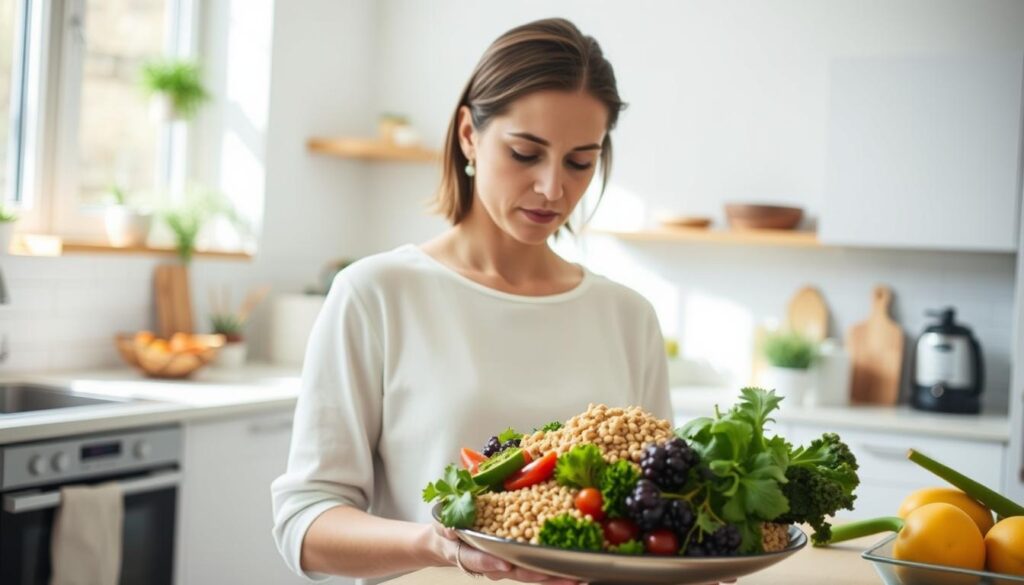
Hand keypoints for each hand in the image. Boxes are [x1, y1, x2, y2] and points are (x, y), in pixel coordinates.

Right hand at [433, 523, 585, 584]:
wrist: (450, 542)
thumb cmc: (448, 533)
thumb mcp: (442, 527)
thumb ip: (447, 528)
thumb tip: (450, 528)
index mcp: (471, 556)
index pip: (481, 561)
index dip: (492, 562)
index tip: (504, 564)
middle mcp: (493, 565)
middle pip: (517, 572)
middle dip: (541, 575)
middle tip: (564, 576)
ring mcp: (507, 565)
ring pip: (532, 573)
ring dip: (554, 577)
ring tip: (578, 577)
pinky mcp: (518, 561)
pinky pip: (537, 567)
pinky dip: (554, 568)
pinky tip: (574, 568)